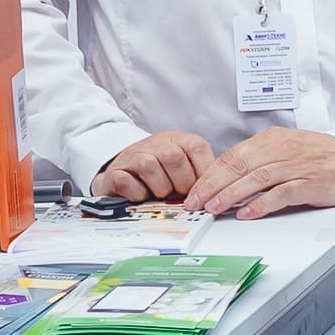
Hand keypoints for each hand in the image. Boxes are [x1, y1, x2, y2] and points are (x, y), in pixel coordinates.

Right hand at [94, 130, 216, 203]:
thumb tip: (219, 193)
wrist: (122, 170)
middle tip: (178, 194)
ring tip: (159, 194)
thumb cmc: (159, 173)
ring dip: (159, 188)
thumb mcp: (184, 167)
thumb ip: (200, 175)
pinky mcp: (115, 171)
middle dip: (180, 184)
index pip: (197, 147)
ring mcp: (134, 154)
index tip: (201, 191)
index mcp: (178, 140)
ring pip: (150, 167)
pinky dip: (137, 193)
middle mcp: (157, 143)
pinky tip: (141, 194)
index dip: (202, 173)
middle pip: (175, 158)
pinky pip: (127, 181)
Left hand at [185, 127, 334, 219]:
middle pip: (240, 166)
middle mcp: (282, 149)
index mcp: (271, 140)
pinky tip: (248, 213)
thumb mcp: (284, 151)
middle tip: (197, 202)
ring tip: (214, 208)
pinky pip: (282, 193)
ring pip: (257, 178)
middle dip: (214, 185)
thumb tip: (225, 180)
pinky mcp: (311, 182)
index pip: (232, 156)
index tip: (194, 191)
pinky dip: (262, 203)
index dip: (210, 174)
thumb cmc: (317, 158)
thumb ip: (258, 161)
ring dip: (232, 194)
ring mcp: (297, 165)